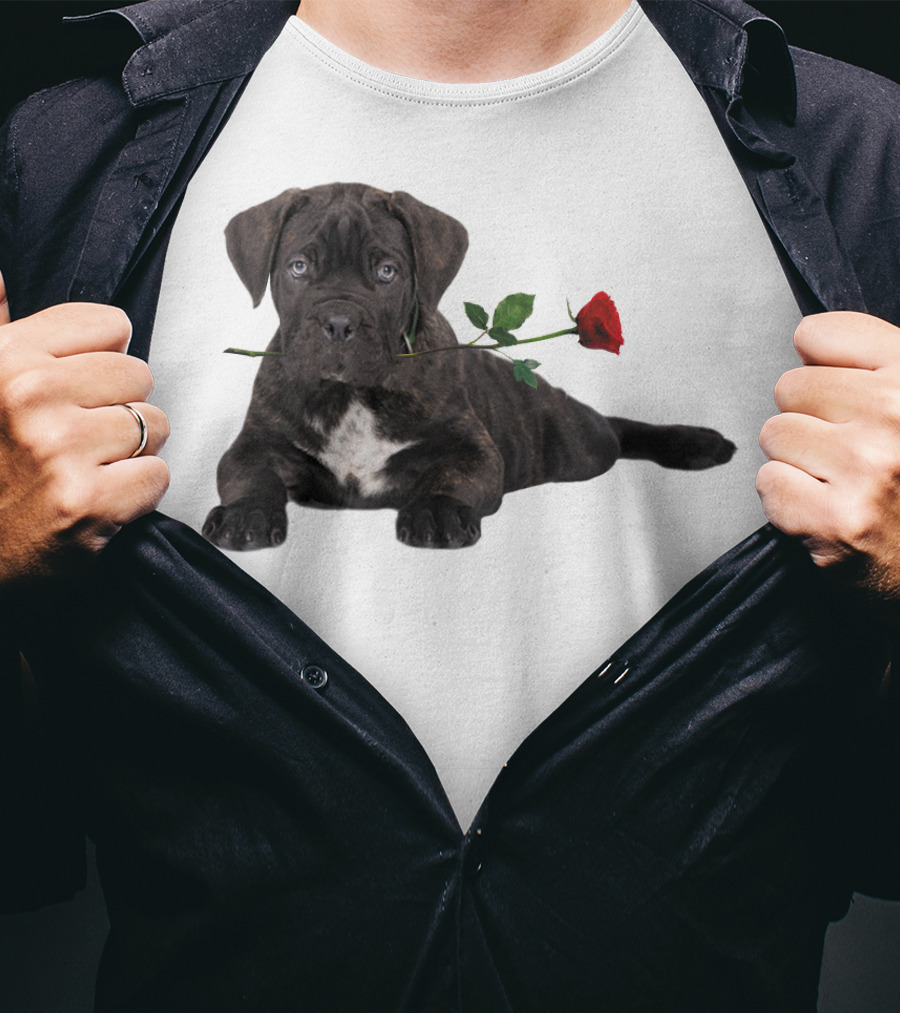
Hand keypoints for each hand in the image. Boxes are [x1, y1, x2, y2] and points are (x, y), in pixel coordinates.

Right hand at [0, 272, 168, 591]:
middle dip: (120, 407)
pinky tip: (98, 498)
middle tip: (80, 438)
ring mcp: (58, 450)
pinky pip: (157, 475)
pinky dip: (137, 492)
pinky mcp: (86, 502)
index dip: (103, 359)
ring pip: (154, 425)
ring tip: (86, 468)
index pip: (110, 324)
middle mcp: (28, 395)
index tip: (79, 386)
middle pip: (139, 375)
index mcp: (5, 358)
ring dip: (132, 451)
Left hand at [757, 311, 899, 613]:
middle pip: (789, 386)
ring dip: (797, 459)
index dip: (819, 365)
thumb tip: (804, 341)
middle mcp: (896, 415)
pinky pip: (769, 483)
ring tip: (841, 481)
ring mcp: (867, 469)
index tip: (841, 393)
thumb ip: (871, 362)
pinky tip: (828, 509)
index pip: (816, 334)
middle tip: (849, 451)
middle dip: (809, 418)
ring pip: (774, 434)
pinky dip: (788, 500)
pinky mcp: (837, 520)